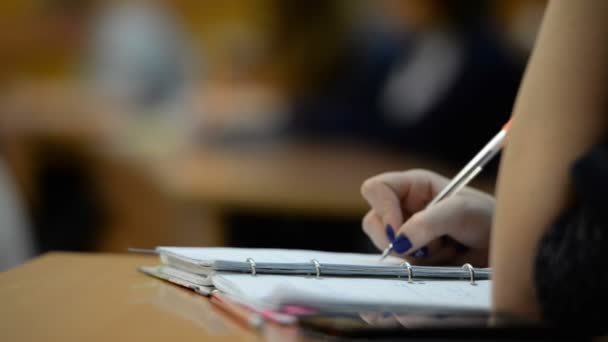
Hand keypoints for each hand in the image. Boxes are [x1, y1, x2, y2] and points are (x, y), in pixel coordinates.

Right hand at [361, 169, 493, 265]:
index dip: (383, 209)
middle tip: (423, 248)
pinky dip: (415, 268)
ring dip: (411, 256)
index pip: (376, 189)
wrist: (503, 250)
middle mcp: (403, 207)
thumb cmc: (487, 220)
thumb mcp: (462, 213)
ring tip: (441, 252)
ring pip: (384, 247)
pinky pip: (396, 265)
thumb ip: (429, 222)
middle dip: (396, 240)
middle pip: (373, 222)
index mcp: (412, 185)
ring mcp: (405, 234)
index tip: (400, 232)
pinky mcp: (410, 256)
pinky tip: (439, 262)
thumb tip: (399, 240)